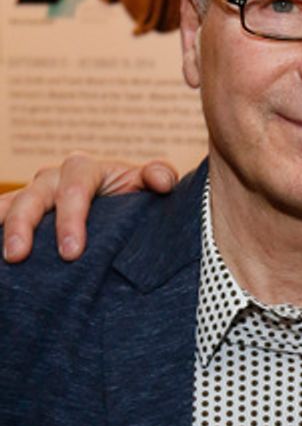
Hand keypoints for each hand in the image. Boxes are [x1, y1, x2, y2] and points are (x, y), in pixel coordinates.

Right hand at [0, 154, 177, 262]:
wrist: (120, 209)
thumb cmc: (134, 198)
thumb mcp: (147, 186)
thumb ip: (157, 176)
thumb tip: (161, 181)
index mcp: (84, 170)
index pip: (73, 189)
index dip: (70, 219)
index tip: (71, 253)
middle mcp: (53, 178)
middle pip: (34, 196)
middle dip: (25, 226)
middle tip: (18, 256)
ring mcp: (34, 195)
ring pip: (11, 204)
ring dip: (3, 226)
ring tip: (1, 253)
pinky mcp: (21, 212)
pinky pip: (1, 215)